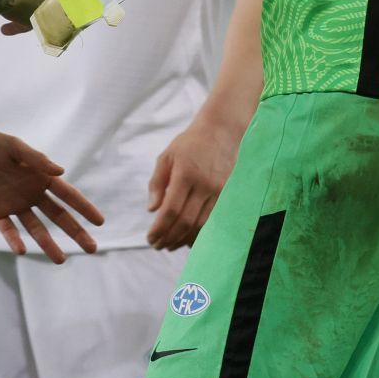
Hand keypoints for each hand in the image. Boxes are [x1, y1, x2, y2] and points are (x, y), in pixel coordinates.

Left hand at [0, 123, 104, 262]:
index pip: (67, 195)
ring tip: (61, 260)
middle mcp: (30, 192)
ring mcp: (14, 203)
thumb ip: (35, 158)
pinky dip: (14, 240)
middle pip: (58, 216)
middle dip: (75, 231)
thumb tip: (61, 171)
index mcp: (39, 176)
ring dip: (48, 243)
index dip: (84, 208)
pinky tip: (22, 251)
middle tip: (92, 248)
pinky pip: (7, 230)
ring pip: (36, 228)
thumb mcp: (12, 146)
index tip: (100, 222)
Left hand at [145, 111, 243, 249]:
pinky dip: (201, 234)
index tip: (149, 238)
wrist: (222, 131)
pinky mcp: (229, 195)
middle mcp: (204, 185)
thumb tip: (152, 210)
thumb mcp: (167, 157)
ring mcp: (219, 191)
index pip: (171, 210)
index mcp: (186, 174)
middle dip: (169, 238)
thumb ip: (157, 183)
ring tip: (169, 245)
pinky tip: (188, 240)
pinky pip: (214, 221)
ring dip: (184, 240)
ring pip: (201, 225)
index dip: (160, 228)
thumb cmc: (190, 144)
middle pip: (186, 221)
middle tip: (157, 246)